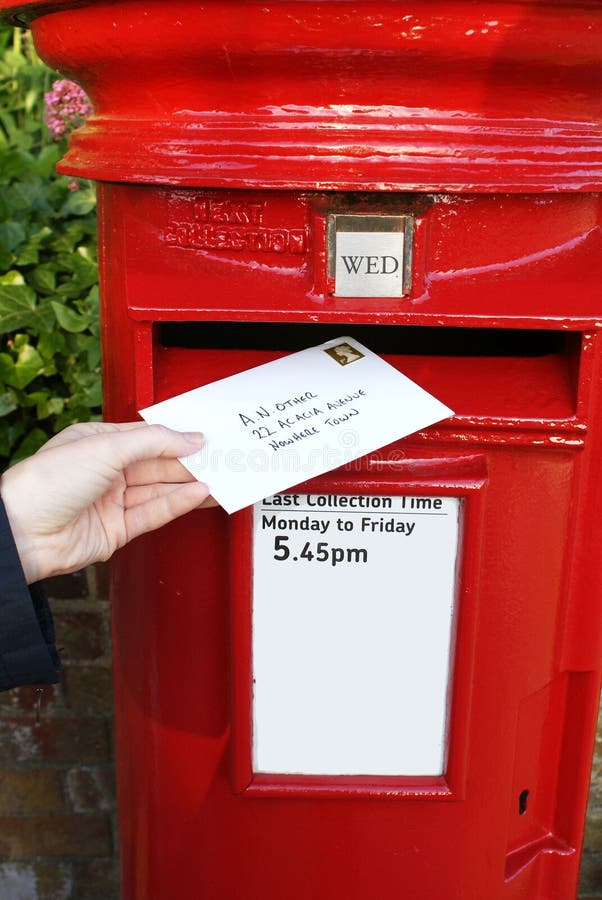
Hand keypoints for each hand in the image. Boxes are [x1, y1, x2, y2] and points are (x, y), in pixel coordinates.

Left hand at [0, 421, 211, 582]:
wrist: (23, 532)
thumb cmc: (47, 482)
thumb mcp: (106, 447)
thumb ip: (154, 441)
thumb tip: (190, 437)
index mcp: (97, 443)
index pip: (147, 437)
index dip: (177, 438)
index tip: (205, 438)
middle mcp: (105, 472)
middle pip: (157, 465)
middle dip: (189, 462)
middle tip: (221, 459)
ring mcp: (111, 502)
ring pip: (159, 490)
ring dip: (190, 484)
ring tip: (219, 477)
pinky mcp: (117, 530)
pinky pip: (154, 513)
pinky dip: (178, 503)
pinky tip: (198, 494)